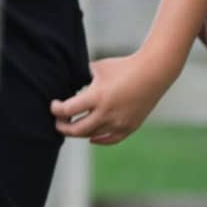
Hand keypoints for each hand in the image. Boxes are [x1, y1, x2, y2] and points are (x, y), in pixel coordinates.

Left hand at [50, 54, 165, 144]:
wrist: (153, 73)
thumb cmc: (122, 67)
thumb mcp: (97, 68)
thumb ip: (81, 77)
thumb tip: (65, 81)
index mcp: (97, 96)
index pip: (68, 110)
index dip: (56, 109)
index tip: (53, 105)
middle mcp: (107, 113)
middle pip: (77, 129)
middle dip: (63, 127)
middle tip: (57, 122)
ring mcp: (119, 122)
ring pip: (91, 136)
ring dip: (79, 133)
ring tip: (72, 126)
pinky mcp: (130, 127)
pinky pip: (110, 139)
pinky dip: (99, 140)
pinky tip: (91, 138)